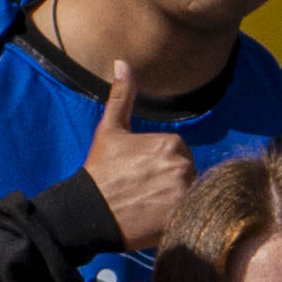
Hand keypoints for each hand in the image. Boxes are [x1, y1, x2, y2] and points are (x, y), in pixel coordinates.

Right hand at [82, 73, 198, 250]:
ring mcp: (185, 190)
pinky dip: (180, 217)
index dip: (161, 169)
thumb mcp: (110, 130)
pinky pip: (192, 214)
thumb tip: (122, 63)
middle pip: (188, 176)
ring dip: (176, 201)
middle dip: (171, 185)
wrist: (89, 212)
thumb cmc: (100, 172)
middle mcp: (184, 164)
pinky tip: (157, 219)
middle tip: (145, 194)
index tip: (142, 178)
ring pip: (192, 195)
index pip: (180, 157)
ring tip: (150, 207)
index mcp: (172, 142)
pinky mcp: (184, 214)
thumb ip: (122, 97)